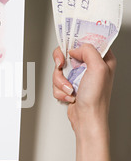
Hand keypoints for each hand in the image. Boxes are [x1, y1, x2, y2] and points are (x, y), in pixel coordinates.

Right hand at [52, 44, 115, 160]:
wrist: (87, 120)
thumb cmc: (96, 99)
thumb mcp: (98, 68)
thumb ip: (88, 50)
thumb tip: (75, 49)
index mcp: (103, 59)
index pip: (88, 40)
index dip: (76, 42)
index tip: (68, 47)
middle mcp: (91, 66)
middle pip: (68, 53)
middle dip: (62, 64)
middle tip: (61, 66)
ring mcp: (79, 76)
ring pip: (60, 68)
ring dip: (60, 80)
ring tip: (70, 89)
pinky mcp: (70, 85)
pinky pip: (57, 81)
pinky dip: (59, 89)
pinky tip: (69, 95)